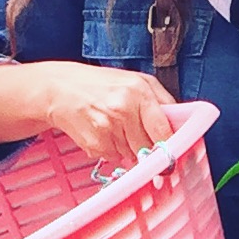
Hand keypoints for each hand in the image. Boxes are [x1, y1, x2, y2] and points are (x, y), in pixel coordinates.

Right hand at [39, 62, 175, 166]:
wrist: (59, 89)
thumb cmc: (101, 84)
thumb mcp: (137, 80)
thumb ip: (163, 100)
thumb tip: (180, 124)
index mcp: (138, 92)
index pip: (163, 130)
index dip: (170, 145)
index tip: (172, 153)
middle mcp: (123, 110)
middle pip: (150, 147)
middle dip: (149, 146)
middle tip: (140, 135)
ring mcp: (107, 129)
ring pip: (133, 155)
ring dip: (130, 148)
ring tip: (117, 128)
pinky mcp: (94, 143)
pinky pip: (115, 157)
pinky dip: (113, 150)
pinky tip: (103, 133)